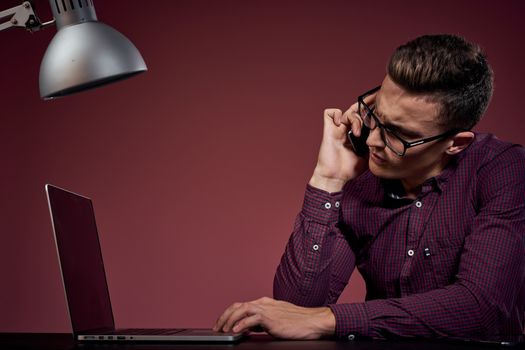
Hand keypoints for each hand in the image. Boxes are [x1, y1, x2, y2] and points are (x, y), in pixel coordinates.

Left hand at [213, 297, 335, 339]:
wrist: (313, 321)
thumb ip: (262, 321)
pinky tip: (236, 331)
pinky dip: (241, 324)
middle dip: (224, 316)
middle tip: (217, 328)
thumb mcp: (276, 320)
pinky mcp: (271, 318)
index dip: (228, 314)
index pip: (241, 305)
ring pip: (241, 309)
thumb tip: (249, 327)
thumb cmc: (298, 322)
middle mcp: (263, 303)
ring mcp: (267, 309)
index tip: (221, 323)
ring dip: (229, 320)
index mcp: (264, 303)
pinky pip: (252, 319)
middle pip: (237, 305)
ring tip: (223, 330)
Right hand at [309, 98, 375, 191]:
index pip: (364, 118)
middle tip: (369, 126)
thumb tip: (383, 138)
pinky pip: (330, 112)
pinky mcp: (328, 130)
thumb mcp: (367, 157)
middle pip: (357, 112)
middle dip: (365, 116)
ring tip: (358, 132)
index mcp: (355, 135)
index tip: (379, 121)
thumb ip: (373, 146)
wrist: (335, 177)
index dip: (371, 116)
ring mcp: (337, 129)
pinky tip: (342, 125)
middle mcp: (346, 130)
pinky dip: (337, 114)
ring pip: (347, 111)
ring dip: (355, 118)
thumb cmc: (348, 170)